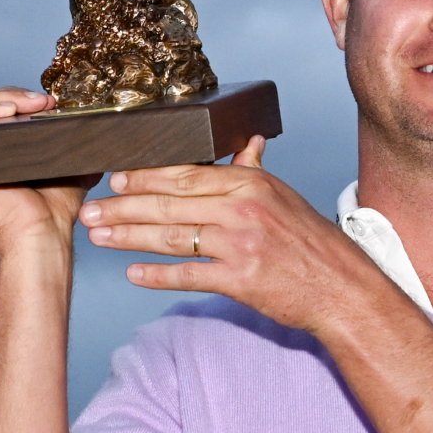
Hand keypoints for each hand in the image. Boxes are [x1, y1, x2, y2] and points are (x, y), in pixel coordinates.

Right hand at [0, 87, 101, 253]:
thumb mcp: (62, 168)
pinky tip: (8, 111)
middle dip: (10, 95)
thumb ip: (69, 149)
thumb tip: (92, 131)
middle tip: (42, 102)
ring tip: (30, 105)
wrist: (41, 235)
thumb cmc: (52, 213)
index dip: (15, 97)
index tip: (47, 102)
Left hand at [79, 138, 401, 337]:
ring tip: (98, 237)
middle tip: (91, 210)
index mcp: (250, 183)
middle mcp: (243, 208)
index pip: (185, 173)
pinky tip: (133, 274)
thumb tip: (247, 144)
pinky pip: (188, 274)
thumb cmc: (311, 244)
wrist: (341, 288)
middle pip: (170, 203)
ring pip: (171, 236)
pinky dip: (156, 275)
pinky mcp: (240, 280)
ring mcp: (241, 244)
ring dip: (128, 237)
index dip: (144, 176)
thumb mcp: (283, 197)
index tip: (114, 177)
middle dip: (123, 206)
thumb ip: (254, 172)